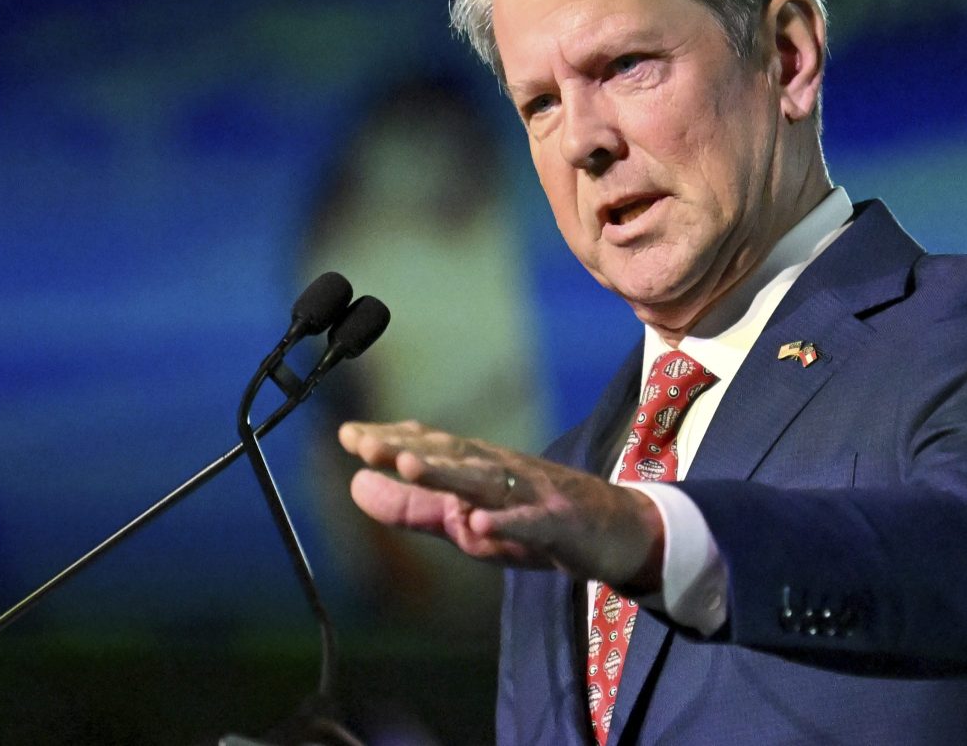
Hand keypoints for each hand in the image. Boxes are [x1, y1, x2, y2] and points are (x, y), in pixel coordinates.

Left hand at [338, 420, 663, 591]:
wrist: (619, 530)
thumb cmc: (537, 521)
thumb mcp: (467, 520)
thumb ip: (415, 506)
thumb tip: (355, 485)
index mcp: (478, 469)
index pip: (430, 448)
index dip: (390, 441)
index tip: (347, 435)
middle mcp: (502, 471)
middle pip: (451, 455)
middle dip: (407, 447)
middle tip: (363, 442)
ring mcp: (533, 493)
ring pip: (485, 480)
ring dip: (446, 471)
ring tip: (408, 464)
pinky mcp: (561, 522)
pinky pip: (531, 522)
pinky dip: (507, 521)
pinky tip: (480, 522)